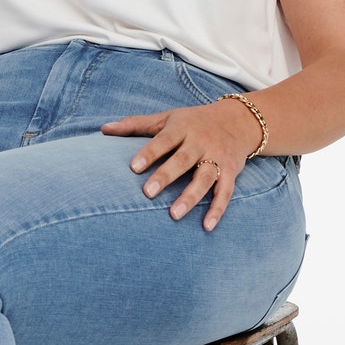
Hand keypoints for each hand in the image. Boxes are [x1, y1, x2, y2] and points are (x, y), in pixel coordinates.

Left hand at [101, 98, 258, 230]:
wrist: (240, 120)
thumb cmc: (193, 121)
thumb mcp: (166, 118)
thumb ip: (136, 124)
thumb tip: (104, 129)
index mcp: (182, 128)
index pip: (164, 140)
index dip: (149, 153)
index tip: (133, 167)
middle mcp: (201, 142)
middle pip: (183, 160)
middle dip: (166, 176)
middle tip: (147, 193)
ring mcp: (217, 157)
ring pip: (205, 178)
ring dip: (191, 196)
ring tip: (174, 215)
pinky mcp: (231, 172)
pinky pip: (225, 192)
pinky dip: (218, 209)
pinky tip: (207, 226)